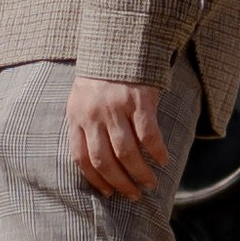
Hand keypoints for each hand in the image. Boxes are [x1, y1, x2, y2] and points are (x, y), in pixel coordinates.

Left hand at [67, 74, 167, 197]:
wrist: (117, 46)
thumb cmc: (99, 80)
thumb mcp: (81, 102)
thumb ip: (85, 128)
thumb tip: (97, 167)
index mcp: (76, 118)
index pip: (81, 159)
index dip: (96, 181)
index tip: (109, 194)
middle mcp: (93, 115)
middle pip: (105, 161)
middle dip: (121, 183)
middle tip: (134, 195)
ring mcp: (115, 108)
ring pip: (127, 152)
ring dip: (140, 173)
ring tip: (150, 183)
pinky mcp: (138, 100)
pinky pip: (148, 134)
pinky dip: (157, 151)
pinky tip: (163, 159)